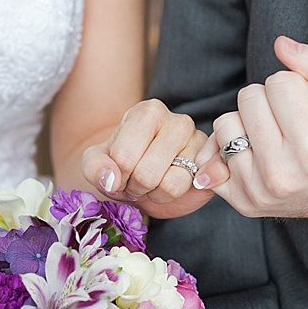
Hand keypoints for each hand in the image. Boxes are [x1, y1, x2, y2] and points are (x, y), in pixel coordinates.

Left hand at [82, 99, 215, 219]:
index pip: (123, 156)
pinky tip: (170, 184)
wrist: (146, 176)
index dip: (116, 176)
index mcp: (148, 112)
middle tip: (136, 181)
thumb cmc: (123, 165)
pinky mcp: (212, 165)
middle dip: (135, 187)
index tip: (119, 172)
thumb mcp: (96, 163)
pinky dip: (173, 196)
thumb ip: (95, 167)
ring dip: (154, 193)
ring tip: (153, 182)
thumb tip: (111, 179)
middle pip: (146, 174)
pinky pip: (188, 189)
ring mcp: (199, 143)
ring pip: (169, 185)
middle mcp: (178, 122)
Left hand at [192, 37, 307, 235]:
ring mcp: (257, 191)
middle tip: (296, 121)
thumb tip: (280, 44)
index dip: (298, 85)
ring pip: (226, 123)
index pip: (280, 82)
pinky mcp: (241, 201)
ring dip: (250, 121)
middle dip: (272, 100)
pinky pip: (211, 154)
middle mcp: (281, 174)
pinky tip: (256, 151)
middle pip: (249, 98)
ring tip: (278, 136)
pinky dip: (230, 145)